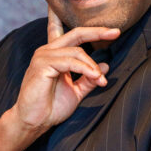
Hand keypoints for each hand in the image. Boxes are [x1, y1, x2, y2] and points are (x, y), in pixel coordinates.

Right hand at [9, 8, 119, 136]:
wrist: (34, 122)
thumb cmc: (51, 107)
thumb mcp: (76, 91)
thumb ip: (88, 78)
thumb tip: (105, 66)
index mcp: (55, 55)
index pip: (70, 34)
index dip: (88, 28)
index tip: (111, 29)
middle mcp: (48, 51)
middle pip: (76, 34)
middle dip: (97, 32)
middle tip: (116, 33)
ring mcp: (43, 56)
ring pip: (76, 51)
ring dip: (92, 66)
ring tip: (101, 80)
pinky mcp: (42, 65)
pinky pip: (69, 62)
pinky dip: (85, 69)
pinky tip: (95, 78)